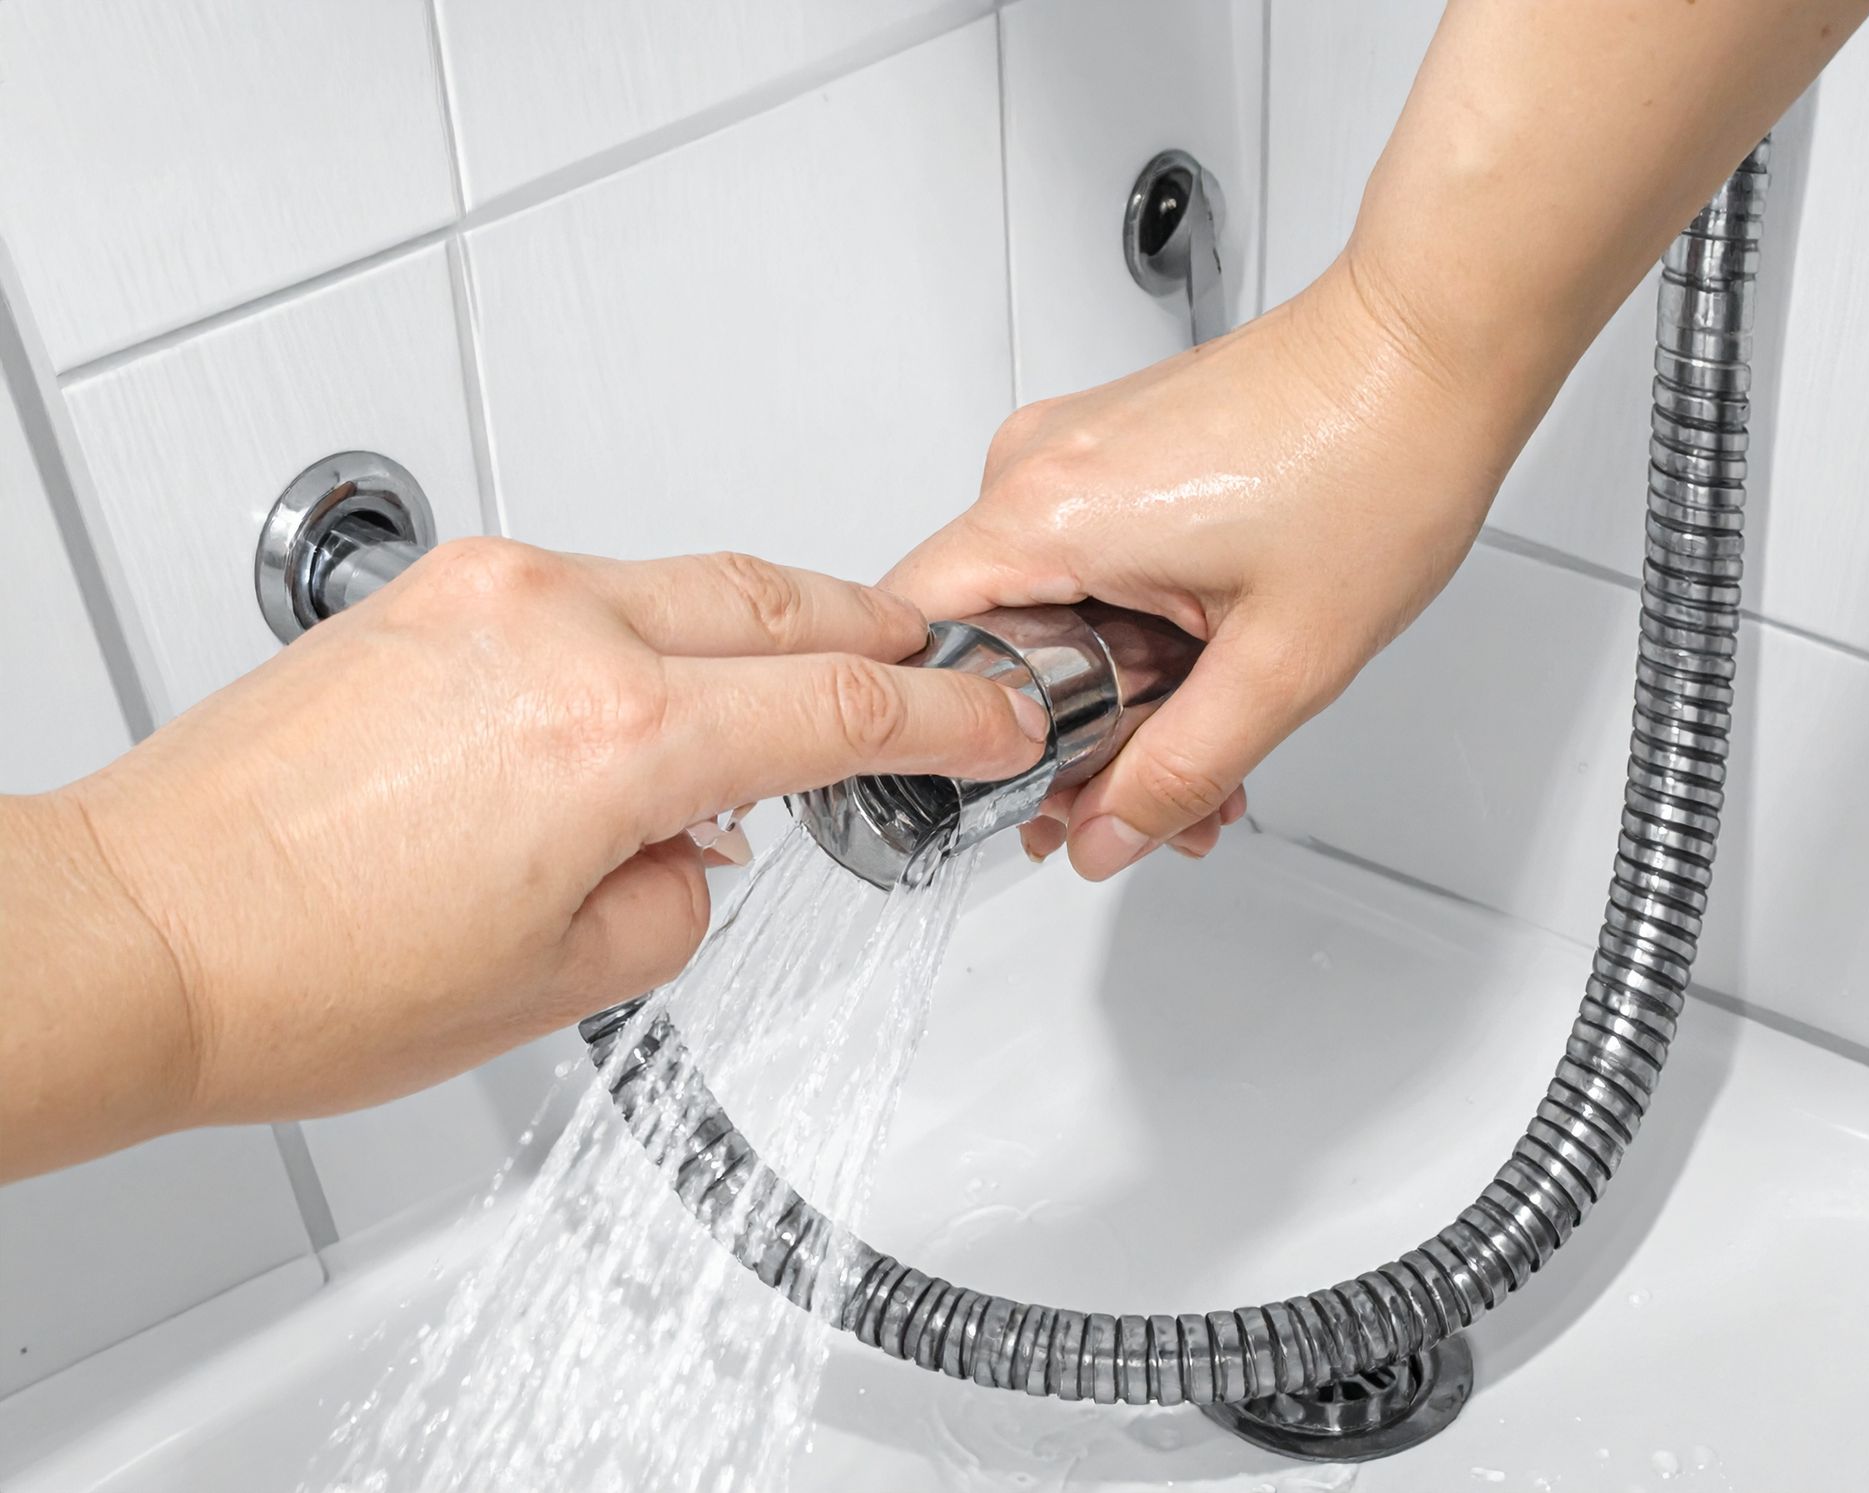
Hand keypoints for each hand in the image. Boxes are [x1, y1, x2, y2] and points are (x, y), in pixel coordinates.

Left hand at [8, 543, 1043, 1173]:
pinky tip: (662, 690)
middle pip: (784, 597)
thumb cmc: (305, 974)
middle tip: (930, 670)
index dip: (947, 715)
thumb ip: (678, 895)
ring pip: (689, 579)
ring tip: (797, 693)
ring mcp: (488, 590)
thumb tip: (698, 843)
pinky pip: (596, 588)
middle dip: (879, 633)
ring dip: (768, 630)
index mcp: (612, 737)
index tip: (995, 716)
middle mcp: (556, 628)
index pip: (840, 708)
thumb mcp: (559, 985)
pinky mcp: (432, 591)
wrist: (140, 927)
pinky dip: (660, 632)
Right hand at [885, 258, 1542, 878]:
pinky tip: (1199, 671)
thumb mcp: (1282, 661)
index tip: (1029, 792)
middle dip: (1062, 738)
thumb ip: (1180, 771)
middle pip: (982, 639)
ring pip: (1039, 606)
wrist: (1435, 342)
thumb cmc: (1377, 455)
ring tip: (1201, 743)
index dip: (958, 739)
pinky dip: (1124, 629)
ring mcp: (1072, 450)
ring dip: (1106, 691)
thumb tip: (1106, 837)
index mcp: (1045, 511)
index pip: (918, 645)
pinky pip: (1079, 560)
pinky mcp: (1111, 447)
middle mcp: (1036, 466)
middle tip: (1141, 797)